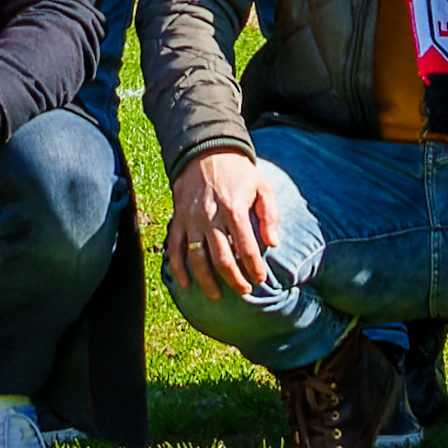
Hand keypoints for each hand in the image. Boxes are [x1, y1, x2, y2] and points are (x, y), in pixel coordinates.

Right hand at [161, 146, 294, 306]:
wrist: (205, 151)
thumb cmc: (238, 172)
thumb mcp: (262, 185)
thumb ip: (270, 214)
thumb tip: (273, 243)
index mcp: (234, 208)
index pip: (246, 247)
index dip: (254, 267)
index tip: (260, 279)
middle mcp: (210, 216)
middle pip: (221, 258)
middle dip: (234, 280)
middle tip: (244, 291)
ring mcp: (191, 219)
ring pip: (197, 258)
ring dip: (207, 281)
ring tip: (217, 296)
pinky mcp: (178, 219)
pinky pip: (174, 248)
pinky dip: (178, 268)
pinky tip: (186, 284)